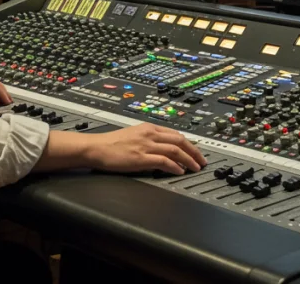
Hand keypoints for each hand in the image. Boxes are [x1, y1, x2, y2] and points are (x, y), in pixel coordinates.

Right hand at [85, 124, 207, 175]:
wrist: (96, 147)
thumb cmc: (111, 144)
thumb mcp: (134, 135)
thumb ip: (148, 139)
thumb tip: (162, 148)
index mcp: (149, 128)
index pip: (176, 134)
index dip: (190, 144)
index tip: (197, 151)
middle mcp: (150, 134)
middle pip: (180, 141)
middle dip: (194, 151)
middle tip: (202, 161)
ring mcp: (146, 146)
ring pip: (175, 150)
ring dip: (189, 160)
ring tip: (196, 168)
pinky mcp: (141, 158)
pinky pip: (164, 161)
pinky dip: (175, 166)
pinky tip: (180, 172)